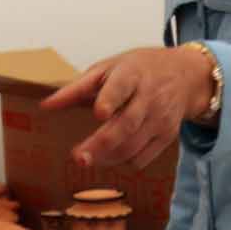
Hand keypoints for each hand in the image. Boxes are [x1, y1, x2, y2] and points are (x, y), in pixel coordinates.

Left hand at [44, 46, 215, 169]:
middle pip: (126, 125)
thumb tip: (46, 106)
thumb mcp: (108, 68)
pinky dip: (123, 161)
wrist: (184, 75)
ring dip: (107, 157)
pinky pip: (143, 158)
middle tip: (78, 158)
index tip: (98, 113)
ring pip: (133, 146)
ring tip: (86, 159)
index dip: (110, 100)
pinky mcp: (167, 136)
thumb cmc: (139, 69)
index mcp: (132, 74)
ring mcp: (161, 119)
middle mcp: (150, 97)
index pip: (122, 87)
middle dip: (101, 144)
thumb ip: (76, 88)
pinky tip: (109, 157)